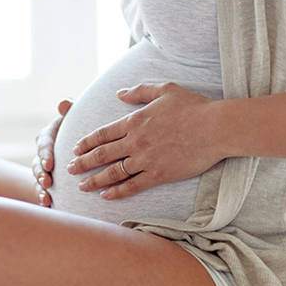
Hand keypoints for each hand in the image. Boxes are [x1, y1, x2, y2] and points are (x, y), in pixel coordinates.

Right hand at [32, 98, 72, 206]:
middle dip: (40, 173)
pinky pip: (43, 190)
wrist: (81, 144)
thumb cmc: (77, 125)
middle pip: (37, 163)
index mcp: (48, 136)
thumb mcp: (74, 117)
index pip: (43, 143)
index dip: (45, 154)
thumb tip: (65, 103)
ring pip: (38, 178)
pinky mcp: (48, 180)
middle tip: (47, 181)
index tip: (50, 164)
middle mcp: (42, 152)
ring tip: (47, 197)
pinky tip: (48, 206)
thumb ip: (70, 110)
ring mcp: (43, 168)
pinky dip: (44, 198)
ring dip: (40, 188)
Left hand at [67, 82, 223, 199]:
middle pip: (102, 154)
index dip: (87, 142)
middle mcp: (136, 142)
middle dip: (83, 162)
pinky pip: (133, 185)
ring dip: (94, 180)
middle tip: (70, 169)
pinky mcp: (159, 174)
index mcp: (135, 121)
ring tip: (81, 186)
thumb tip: (119, 93)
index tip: (75, 148)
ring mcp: (146, 160)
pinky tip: (106, 196)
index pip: (103, 134)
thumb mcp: (164, 90)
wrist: (215, 128)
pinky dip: (117, 192)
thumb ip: (139, 91)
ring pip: (113, 172)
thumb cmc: (193, 106)